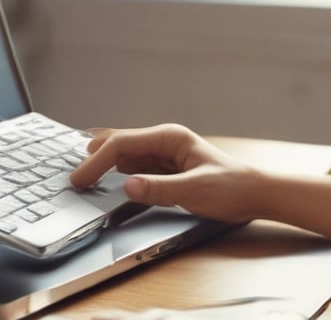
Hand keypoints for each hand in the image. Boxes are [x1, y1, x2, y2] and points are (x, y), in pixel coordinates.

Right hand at [70, 124, 266, 223]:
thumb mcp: (195, 191)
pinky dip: (116, 173)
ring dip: (102, 165)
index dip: (96, 162)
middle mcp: (164, 141)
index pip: (122, 144)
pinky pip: (134, 166)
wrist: (257, 194)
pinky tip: (105, 180)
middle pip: (118, 144)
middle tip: (73, 179)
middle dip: (93, 160)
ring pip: (124, 154)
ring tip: (82, 179)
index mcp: (169, 137)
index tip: (80, 180)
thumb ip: (160, 189)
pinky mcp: (166, 168)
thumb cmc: (233, 188)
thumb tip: (127, 185)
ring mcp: (164, 154)